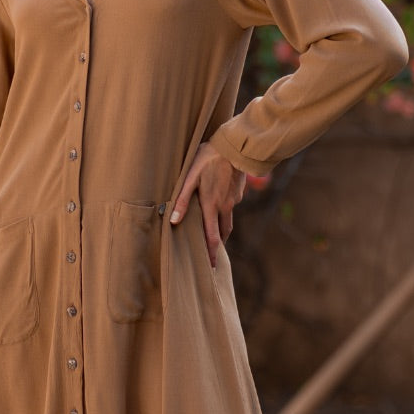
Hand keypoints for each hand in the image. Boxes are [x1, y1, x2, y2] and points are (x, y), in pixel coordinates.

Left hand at [170, 142, 245, 267]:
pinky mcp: (239, 191)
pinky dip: (225, 209)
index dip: (211, 253)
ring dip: (222, 228)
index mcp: (212, 206)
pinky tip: (219, 201)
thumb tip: (174, 221)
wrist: (235, 146)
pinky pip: (231, 205)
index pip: (212, 237)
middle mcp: (225, 206)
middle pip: (223, 232)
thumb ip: (182, 200)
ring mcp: (234, 199)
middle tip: (212, 253)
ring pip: (228, 219)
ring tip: (215, 232)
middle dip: (217, 244)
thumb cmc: (208, 158)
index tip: (211, 267)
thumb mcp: (190, 177)